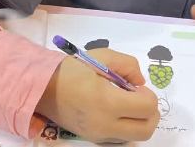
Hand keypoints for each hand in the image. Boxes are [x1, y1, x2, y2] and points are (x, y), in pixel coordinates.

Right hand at [36, 48, 159, 142]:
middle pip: (146, 129)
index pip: (147, 107)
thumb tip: (140, 82)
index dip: (148, 94)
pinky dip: (126, 127)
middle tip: (138, 98)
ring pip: (136, 137)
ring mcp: (99, 135)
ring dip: (140, 121)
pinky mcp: (94, 139)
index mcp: (106, 101)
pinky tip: (115, 112)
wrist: (43, 88)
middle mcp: (105, 124)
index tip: (135, 86)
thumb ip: (127, 64)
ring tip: (126, 105)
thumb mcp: (101, 56)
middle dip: (150, 112)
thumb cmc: (71, 70)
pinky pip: (121, 138)